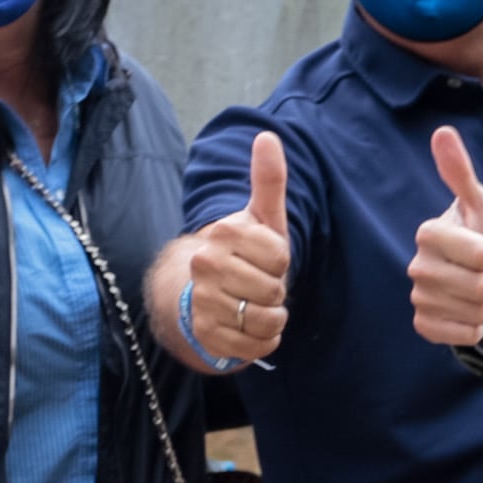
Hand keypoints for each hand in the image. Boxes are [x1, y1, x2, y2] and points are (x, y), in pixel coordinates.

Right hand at [185, 131, 292, 363]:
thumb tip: (268, 135)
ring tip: (253, 305)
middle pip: (273, 290)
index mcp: (223, 232)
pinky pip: (254, 346)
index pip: (280, 257)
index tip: (263, 258)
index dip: (280, 262)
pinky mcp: (204, 333)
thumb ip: (268, 180)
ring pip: (266, 321)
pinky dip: (261, 341)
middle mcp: (205, 264)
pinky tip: (247, 327)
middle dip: (275, 291)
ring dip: (271, 319)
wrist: (202, 291)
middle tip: (256, 284)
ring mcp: (201, 300)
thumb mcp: (261, 217)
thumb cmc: (244, 252)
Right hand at [408, 124, 482, 346]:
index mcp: (427, 233)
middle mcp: (416, 266)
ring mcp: (418, 297)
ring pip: (468, 311)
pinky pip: (456, 334)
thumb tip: (442, 132)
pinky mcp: (424, 325)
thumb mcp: (481, 206)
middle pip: (472, 284)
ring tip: (480, 293)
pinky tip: (469, 314)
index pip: (470, 250)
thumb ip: (461, 173)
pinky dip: (473, 328)